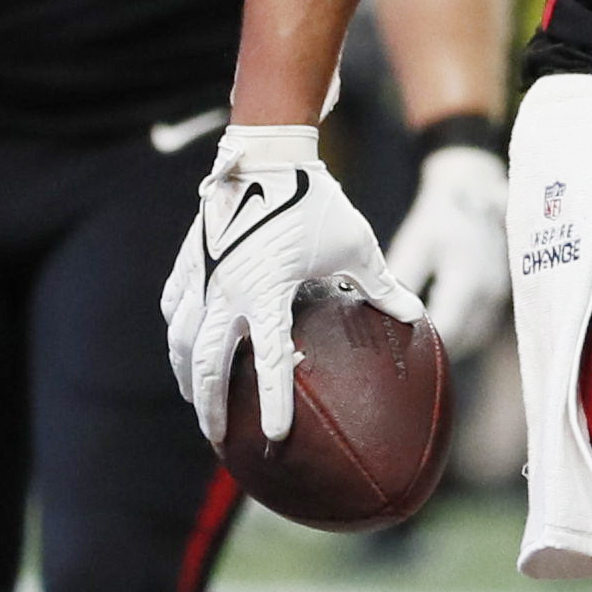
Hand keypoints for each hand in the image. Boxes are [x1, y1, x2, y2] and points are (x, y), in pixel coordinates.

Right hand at [160, 123, 409, 443]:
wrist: (268, 150)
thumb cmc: (317, 198)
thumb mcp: (358, 244)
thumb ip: (381, 286)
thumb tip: (416, 316)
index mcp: (268, 289)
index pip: (269, 361)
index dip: (273, 402)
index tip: (276, 439)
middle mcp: (228, 287)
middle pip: (208, 364)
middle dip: (212, 408)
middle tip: (221, 441)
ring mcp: (203, 274)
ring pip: (182, 340)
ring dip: (187, 377)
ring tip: (196, 402)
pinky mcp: (191, 258)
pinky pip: (175, 306)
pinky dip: (178, 333)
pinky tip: (183, 350)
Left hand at [379, 143, 510, 356]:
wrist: (475, 188)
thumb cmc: (443, 213)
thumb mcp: (417, 243)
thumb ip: (402, 279)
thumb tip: (380, 311)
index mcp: (468, 279)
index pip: (447, 329)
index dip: (423, 344)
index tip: (397, 348)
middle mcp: (490, 291)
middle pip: (463, 340)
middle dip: (435, 350)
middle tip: (401, 355)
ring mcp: (499, 294)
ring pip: (474, 337)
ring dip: (450, 343)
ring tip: (417, 348)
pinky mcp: (499, 294)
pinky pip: (481, 326)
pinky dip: (461, 333)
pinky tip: (437, 331)